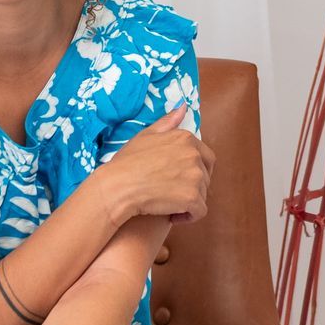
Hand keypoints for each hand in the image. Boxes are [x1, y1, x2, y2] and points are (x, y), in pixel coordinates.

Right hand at [101, 106, 214, 224]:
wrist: (117, 186)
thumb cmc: (126, 163)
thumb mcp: (145, 136)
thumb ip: (167, 123)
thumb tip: (184, 108)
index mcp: (185, 138)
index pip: (206, 158)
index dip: (195, 172)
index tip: (178, 180)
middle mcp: (194, 155)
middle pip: (206, 177)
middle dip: (192, 187)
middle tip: (171, 193)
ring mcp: (195, 176)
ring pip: (203, 195)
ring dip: (189, 202)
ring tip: (168, 204)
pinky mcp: (192, 197)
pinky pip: (200, 211)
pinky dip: (188, 216)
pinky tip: (172, 215)